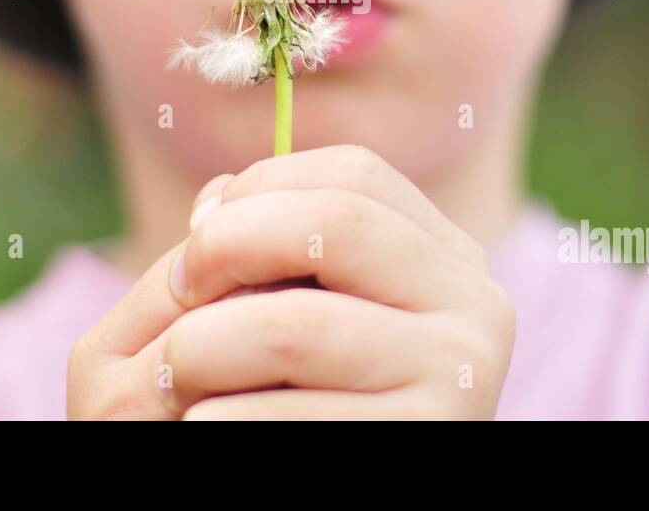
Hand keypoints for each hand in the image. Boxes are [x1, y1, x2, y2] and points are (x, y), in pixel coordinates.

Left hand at [67, 145, 514, 419]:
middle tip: (176, 292)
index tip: (199, 237)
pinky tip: (202, 424)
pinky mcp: (421, 440)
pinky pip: (285, 416)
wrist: (339, 474)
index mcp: (447, 258)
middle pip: (335, 223)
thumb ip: (263, 240)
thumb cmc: (296, 394)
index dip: (258, 190)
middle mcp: (475, 307)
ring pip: (294, 326)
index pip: (353, 174)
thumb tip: (215, 203)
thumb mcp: (296, 303)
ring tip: (173, 376)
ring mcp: (459, 380)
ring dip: (199, 347)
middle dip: (226, 246)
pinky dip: (216, 418)